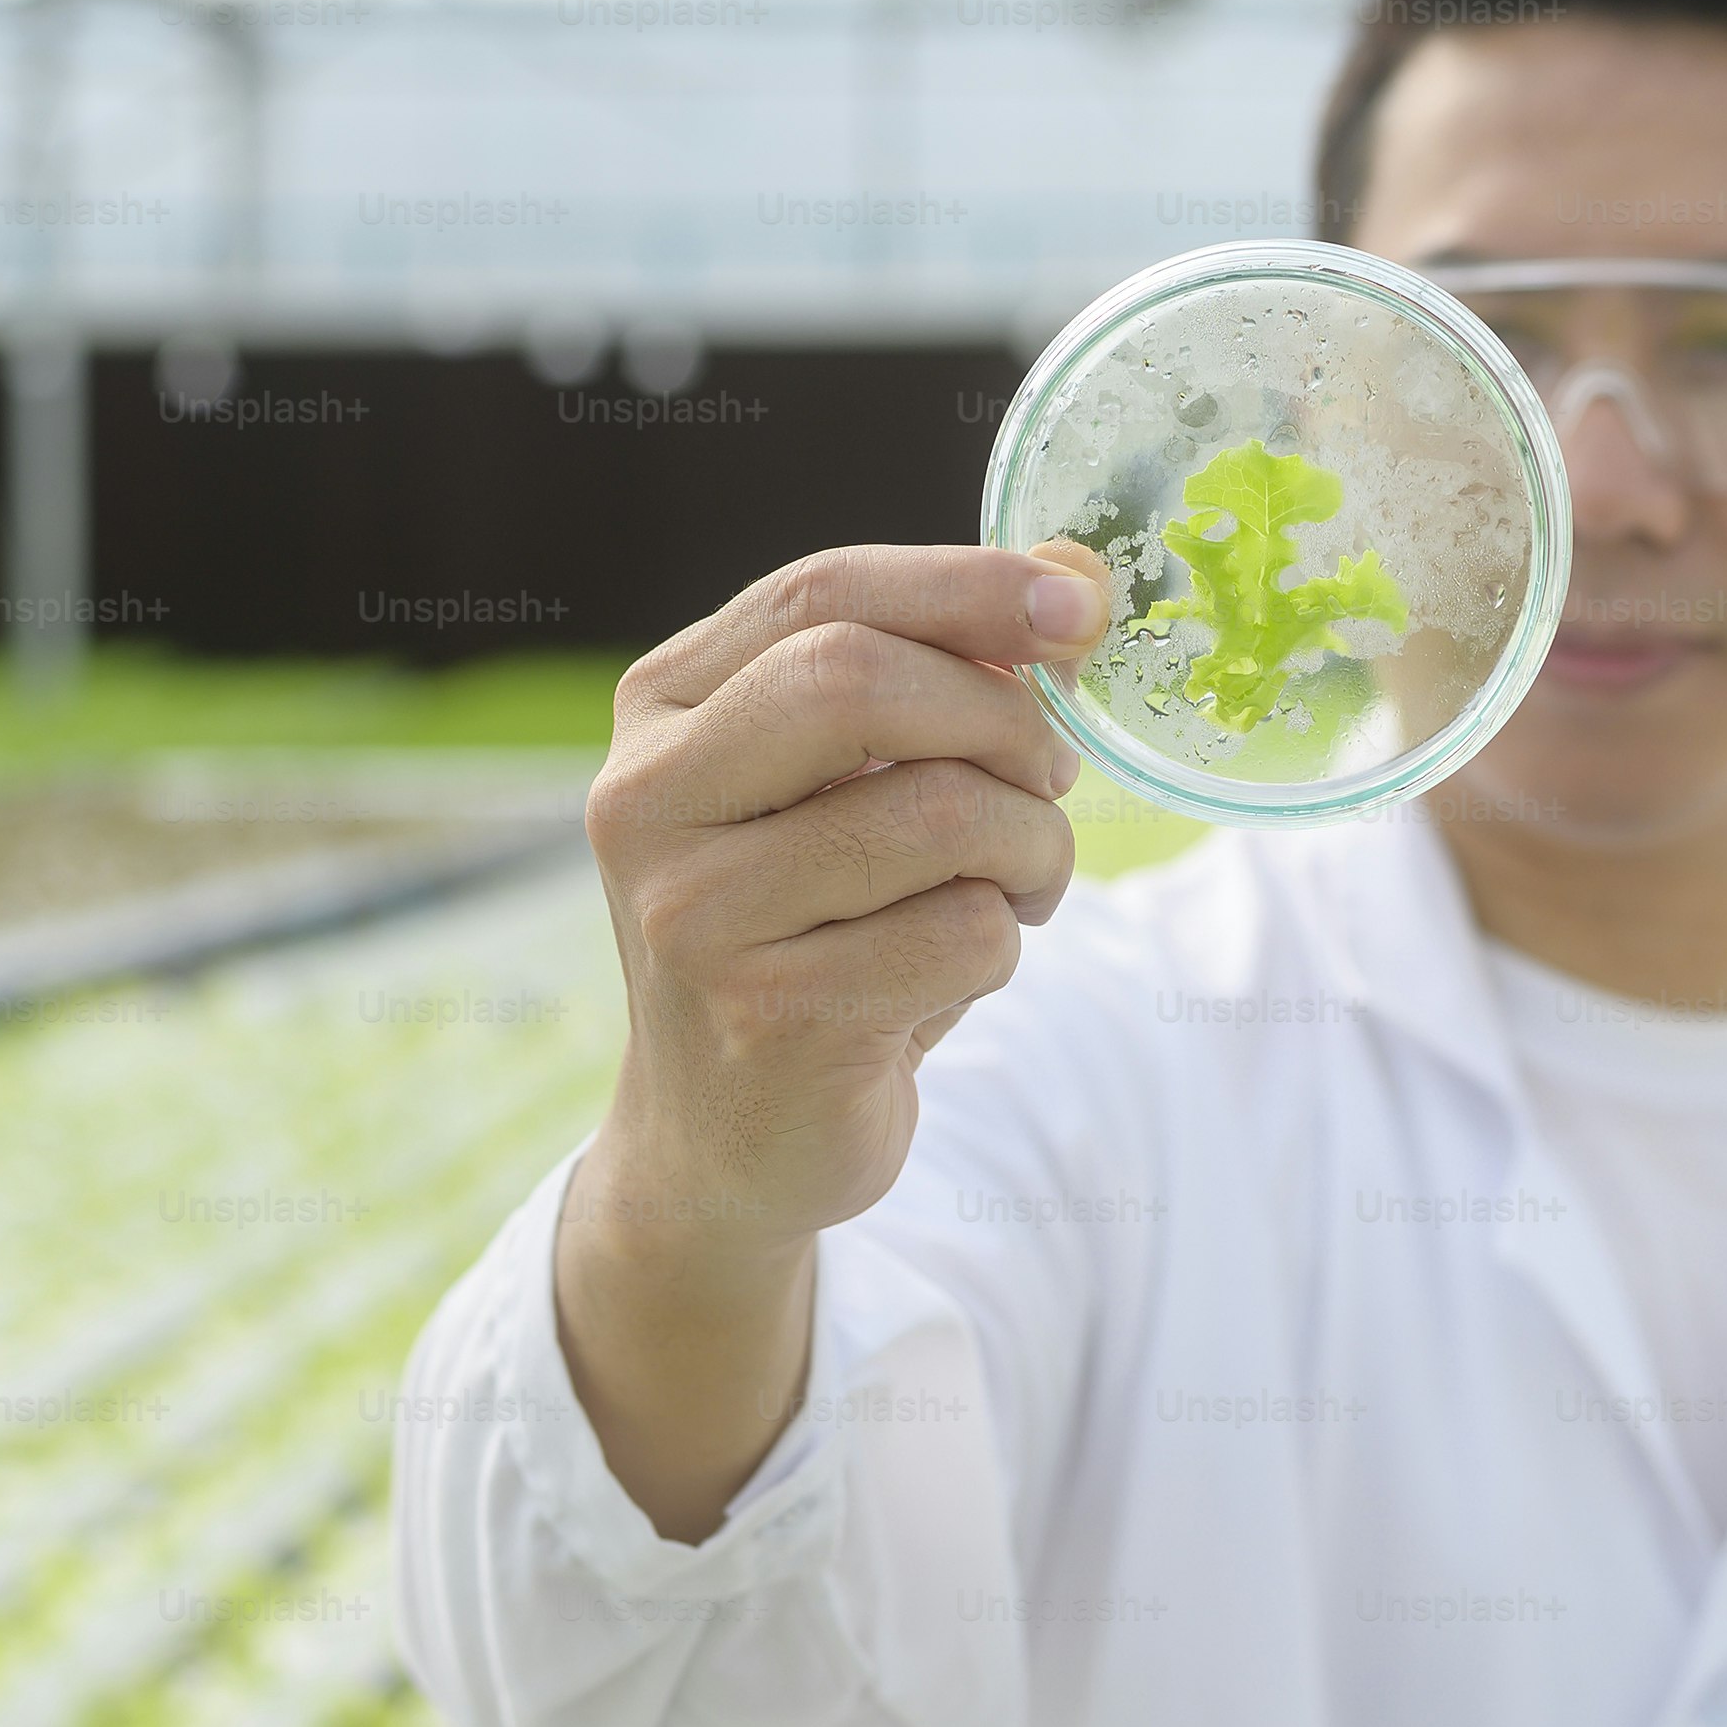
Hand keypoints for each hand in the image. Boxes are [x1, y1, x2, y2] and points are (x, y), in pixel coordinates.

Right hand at [571, 538, 1110, 1303]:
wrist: (730, 1141)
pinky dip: (1005, 946)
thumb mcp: (842, 787)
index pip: (823, 593)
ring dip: (1031, 847)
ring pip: (942, 813)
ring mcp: (694, 915)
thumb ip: (925, 675)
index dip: (968, 585)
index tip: (1079, 603)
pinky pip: (966, 934)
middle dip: (1002, 720)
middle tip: (1049, 777)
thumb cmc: (814, 932)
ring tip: (1015, 886)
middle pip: (860, 682)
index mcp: (661, 710)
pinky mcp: (768, 1019)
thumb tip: (1068, 584)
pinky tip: (955, 975)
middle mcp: (647, 801)